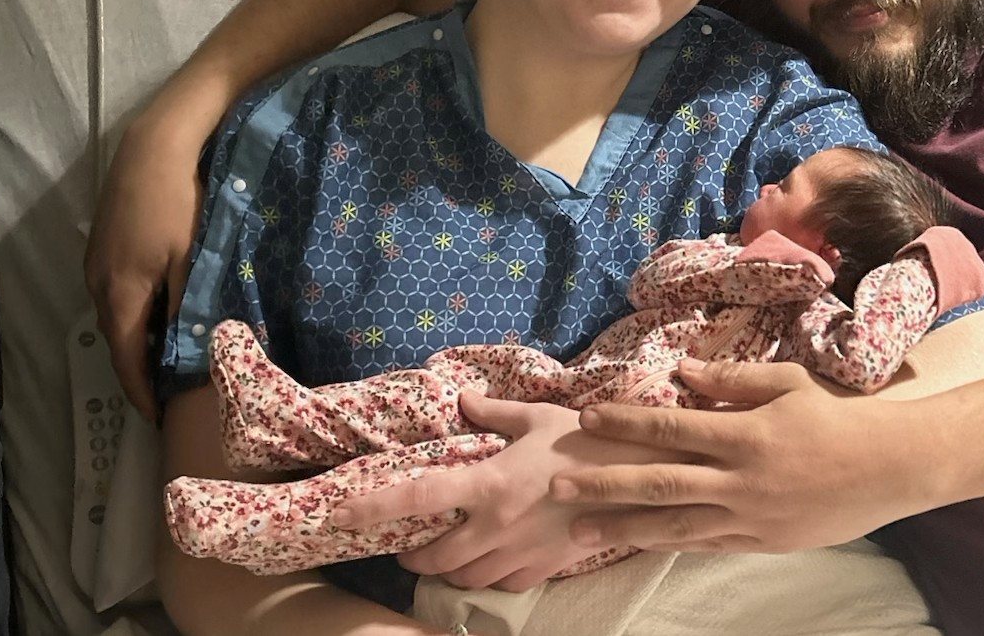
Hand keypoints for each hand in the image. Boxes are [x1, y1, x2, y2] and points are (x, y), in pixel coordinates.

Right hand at [84, 118, 203, 420]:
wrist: (154, 150)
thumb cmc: (179, 204)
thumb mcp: (190, 259)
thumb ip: (187, 306)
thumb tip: (186, 350)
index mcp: (121, 292)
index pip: (126, 357)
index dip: (141, 390)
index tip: (158, 417)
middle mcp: (98, 283)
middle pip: (117, 339)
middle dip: (138, 369)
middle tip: (165, 393)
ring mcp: (95, 263)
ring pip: (116, 315)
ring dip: (136, 340)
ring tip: (164, 360)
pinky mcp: (101, 246)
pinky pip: (115, 292)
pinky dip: (133, 312)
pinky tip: (156, 313)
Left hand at [328, 393, 685, 591]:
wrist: (642, 476)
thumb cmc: (590, 439)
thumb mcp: (538, 417)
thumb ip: (495, 414)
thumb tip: (465, 399)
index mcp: (488, 483)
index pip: (416, 497)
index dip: (373, 507)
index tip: (341, 514)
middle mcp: (495, 526)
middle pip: (433, 557)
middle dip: (414, 556)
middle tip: (411, 545)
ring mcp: (518, 553)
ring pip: (464, 577)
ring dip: (449, 568)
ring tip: (450, 551)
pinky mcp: (543, 570)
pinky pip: (500, 584)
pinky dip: (488, 575)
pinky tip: (493, 558)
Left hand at [551, 359, 914, 553]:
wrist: (891, 467)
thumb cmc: (838, 416)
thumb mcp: (787, 383)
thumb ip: (732, 381)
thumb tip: (682, 373)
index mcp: (745, 434)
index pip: (671, 429)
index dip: (625, 424)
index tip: (586, 418)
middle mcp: (742, 480)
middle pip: (660, 483)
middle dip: (604, 485)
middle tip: (557, 488)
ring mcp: (751, 517)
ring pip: (675, 526)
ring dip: (623, 528)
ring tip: (580, 533)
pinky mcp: (763, 542)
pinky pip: (706, 544)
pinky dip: (669, 543)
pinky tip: (638, 542)